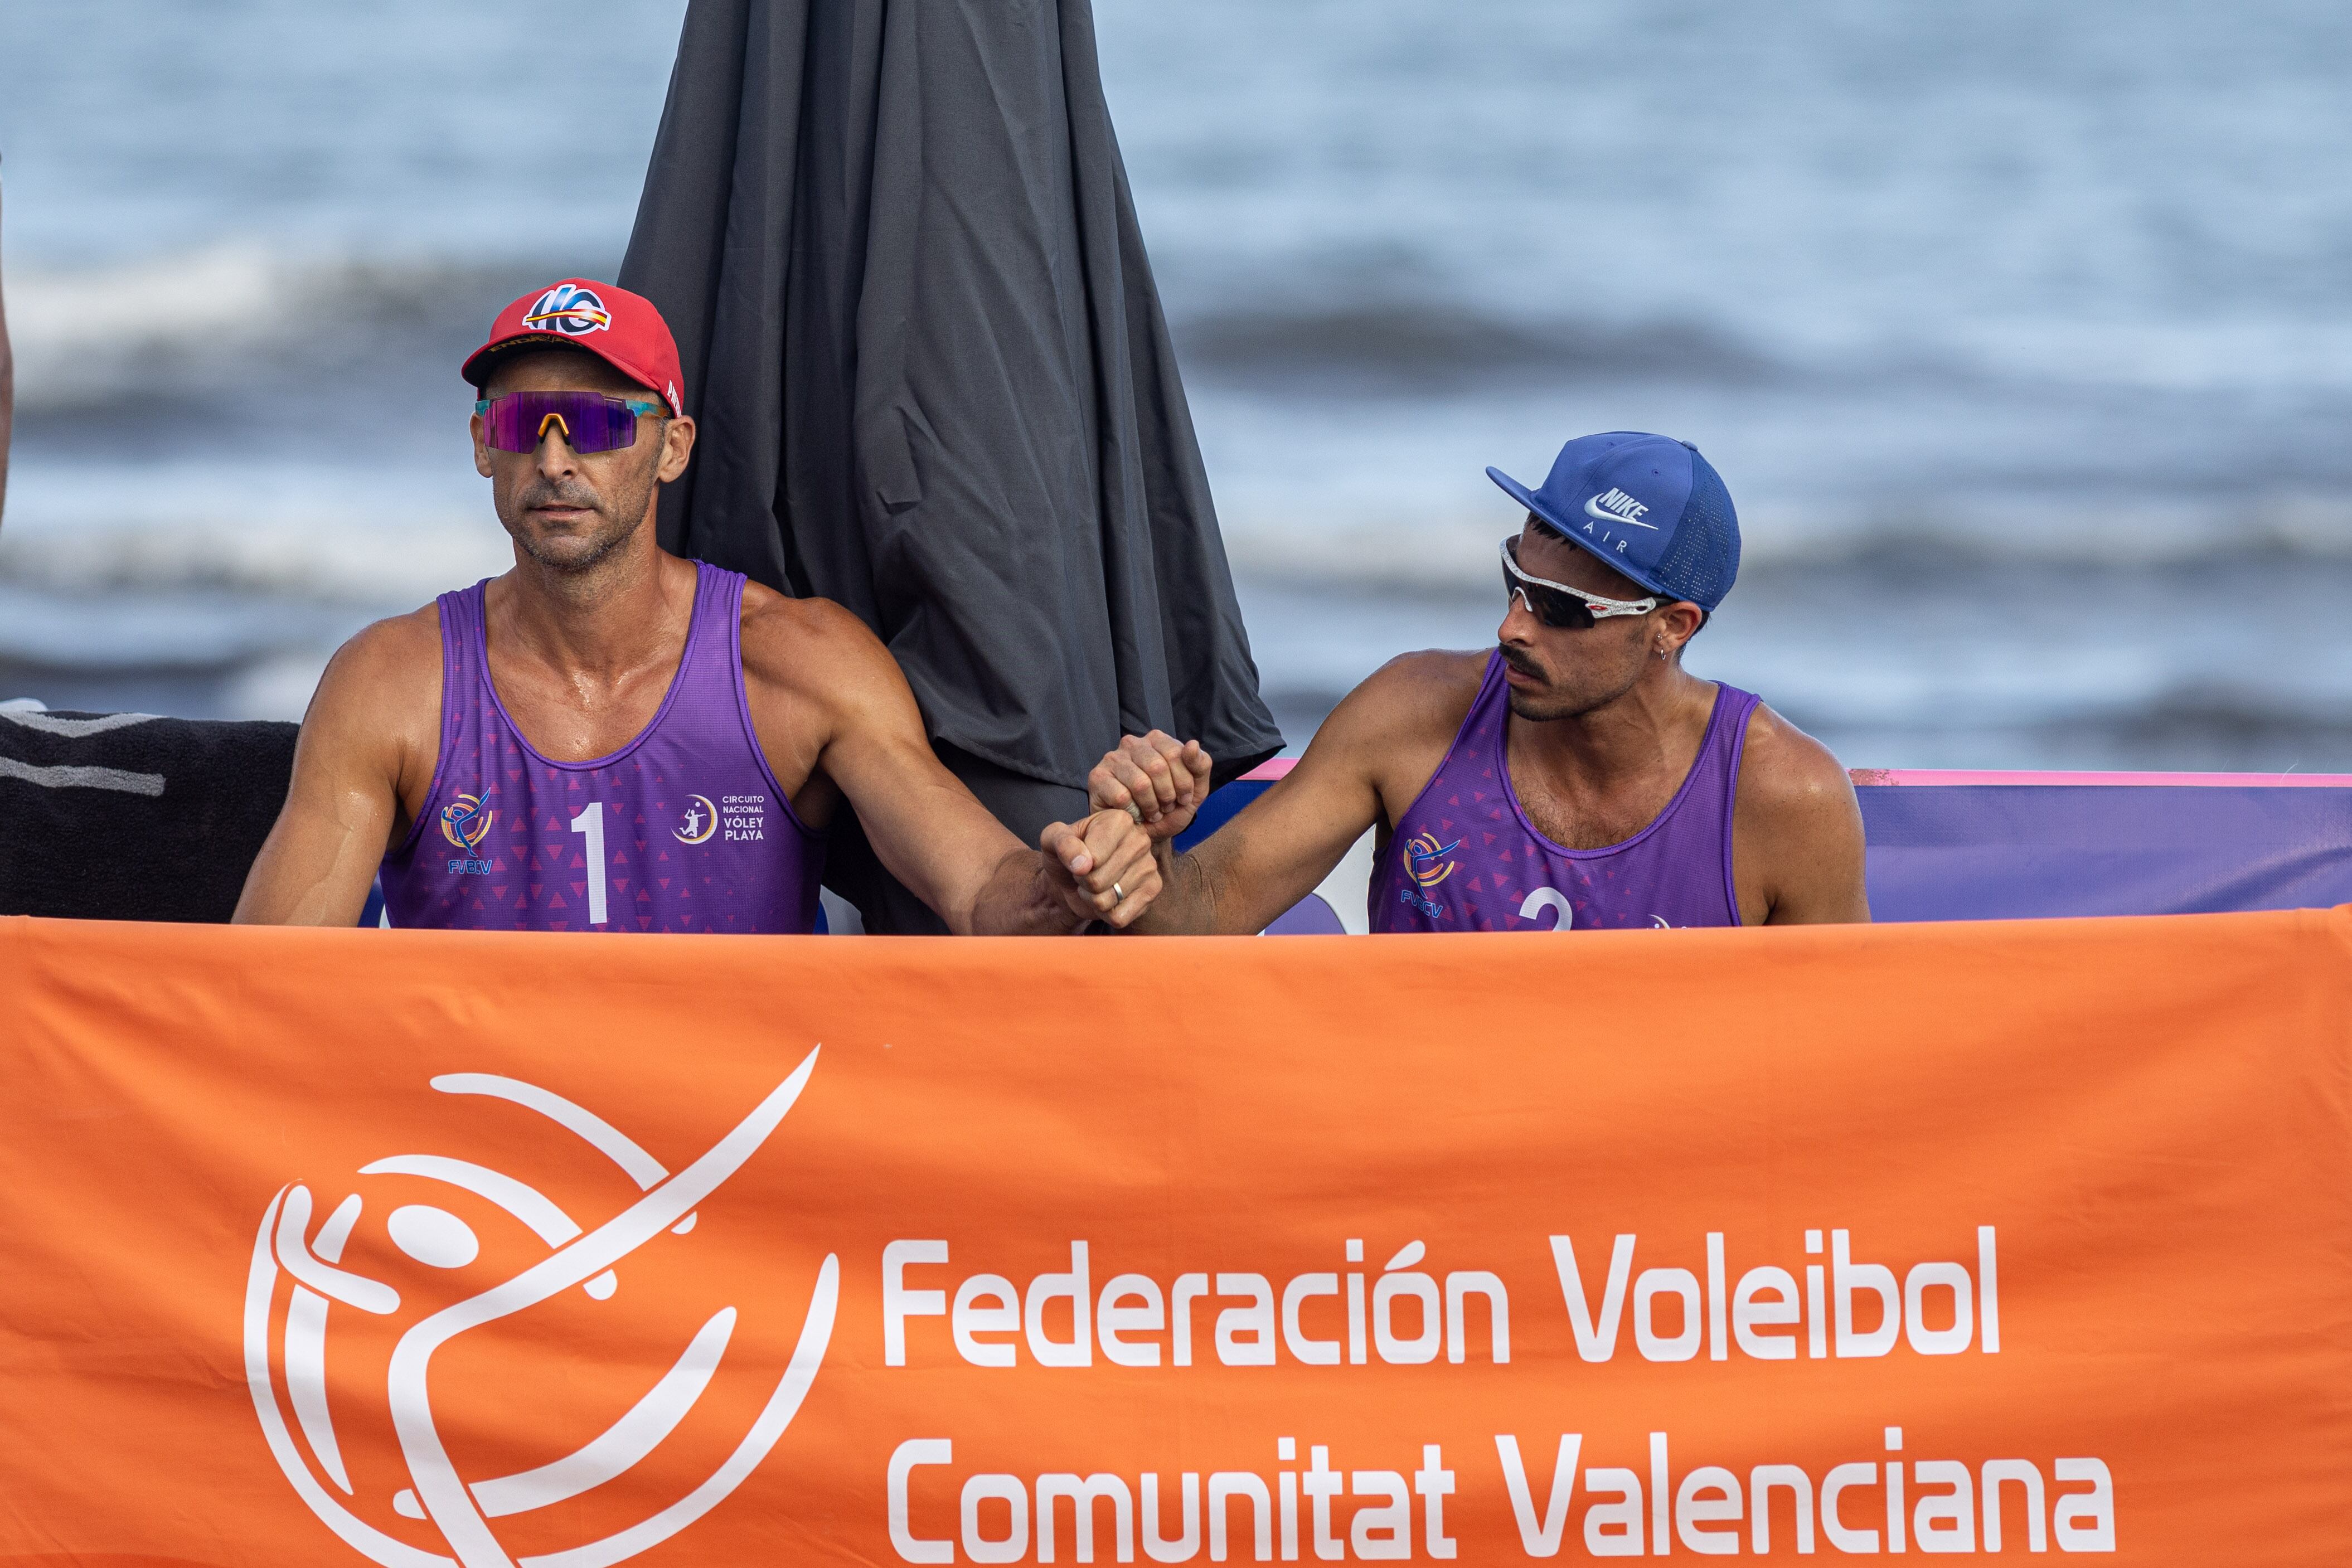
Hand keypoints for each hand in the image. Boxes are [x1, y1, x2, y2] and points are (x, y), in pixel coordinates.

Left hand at [1038, 808, 1163, 928]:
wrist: (1073, 877)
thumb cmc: (1067, 854)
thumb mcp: (1053, 840)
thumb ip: (1062, 843)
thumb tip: (1082, 865)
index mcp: (1118, 820)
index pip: (1093, 859)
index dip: (1077, 864)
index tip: (1080, 856)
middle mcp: (1140, 840)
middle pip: (1098, 881)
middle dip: (1084, 883)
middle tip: (1086, 873)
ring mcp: (1149, 866)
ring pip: (1107, 901)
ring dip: (1093, 898)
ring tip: (1096, 884)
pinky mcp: (1153, 890)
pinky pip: (1119, 917)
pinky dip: (1106, 913)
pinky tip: (1110, 897)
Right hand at [1087, 731, 1213, 842]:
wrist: (1144, 835)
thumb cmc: (1168, 810)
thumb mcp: (1195, 790)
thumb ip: (1200, 766)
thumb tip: (1192, 744)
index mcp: (1157, 740)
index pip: (1175, 753)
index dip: (1184, 782)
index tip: (1184, 798)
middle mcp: (1133, 744)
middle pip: (1157, 767)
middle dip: (1167, 795)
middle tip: (1166, 807)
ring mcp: (1112, 759)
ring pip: (1140, 783)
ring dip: (1151, 806)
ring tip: (1152, 812)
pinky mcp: (1098, 777)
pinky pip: (1121, 796)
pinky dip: (1133, 812)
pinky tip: (1134, 814)